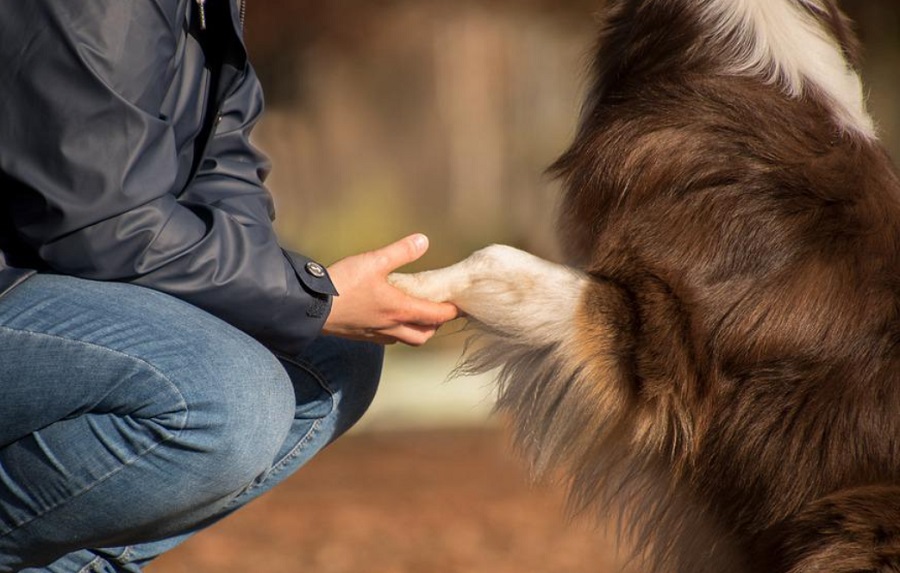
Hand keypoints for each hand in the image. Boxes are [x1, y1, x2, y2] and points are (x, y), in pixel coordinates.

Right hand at [323, 234, 459, 345]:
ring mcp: (376, 334)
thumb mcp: (373, 261)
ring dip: (416, 330)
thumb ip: (400, 251)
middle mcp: (392, 327)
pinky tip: (388, 318)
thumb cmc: (343, 284)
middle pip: (423, 335)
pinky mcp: (361, 336)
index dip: (451, 311)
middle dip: (435, 325)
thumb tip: (423, 241)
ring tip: (417, 315)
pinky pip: (387, 338)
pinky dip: (396, 331)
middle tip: (439, 311)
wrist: (310, 306)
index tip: (460, 306)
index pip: (436, 316)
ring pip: (405, 339)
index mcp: (400, 309)